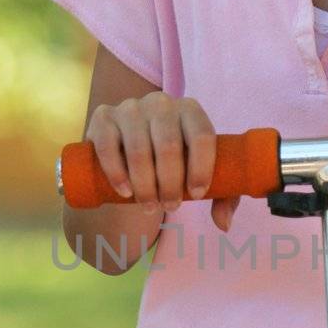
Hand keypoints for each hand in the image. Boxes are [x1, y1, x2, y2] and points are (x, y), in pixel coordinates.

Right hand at [85, 92, 239, 229]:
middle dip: (171, 184)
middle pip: (169, 146)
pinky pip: (108, 146)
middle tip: (171, 206)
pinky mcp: (103, 118)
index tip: (196, 195)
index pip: (202, 135)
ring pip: (139, 150)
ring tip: (150, 206)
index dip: (201, 168)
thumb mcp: (200, 174)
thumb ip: (222, 197)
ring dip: (145, 186)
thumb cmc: (175, 163)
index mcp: (191, 110)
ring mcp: (130, 108)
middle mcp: (161, 103)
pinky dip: (117, 173)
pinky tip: (126, 192)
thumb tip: (224, 224)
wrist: (131, 148)